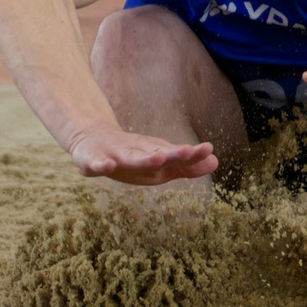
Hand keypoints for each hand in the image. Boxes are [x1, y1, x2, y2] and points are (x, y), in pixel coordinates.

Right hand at [66, 126, 217, 185]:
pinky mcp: (92, 159)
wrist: (91, 140)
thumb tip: (215, 162)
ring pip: (129, 157)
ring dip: (143, 158)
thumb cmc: (131, 154)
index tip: (209, 150)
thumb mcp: (159, 162)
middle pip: (155, 154)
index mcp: (153, 155)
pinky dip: (101, 164)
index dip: (191, 155)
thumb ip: (185, 166)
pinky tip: (106, 166)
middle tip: (187, 152)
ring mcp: (114, 154)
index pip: (175, 156)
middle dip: (171, 154)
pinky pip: (96, 163)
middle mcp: (137, 152)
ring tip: (158, 157)